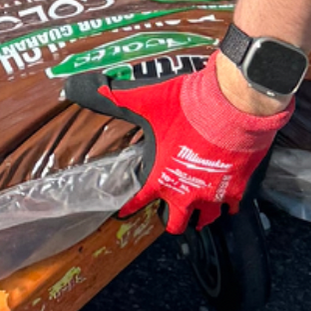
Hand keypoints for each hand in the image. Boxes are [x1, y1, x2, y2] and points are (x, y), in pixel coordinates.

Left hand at [73, 61, 293, 233]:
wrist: (232, 104)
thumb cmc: (187, 104)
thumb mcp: (143, 99)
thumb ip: (109, 97)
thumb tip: (72, 87)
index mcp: (160, 177)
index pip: (139, 202)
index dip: (129, 208)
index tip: (124, 213)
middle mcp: (186, 193)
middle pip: (177, 223)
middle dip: (172, 219)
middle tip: (170, 213)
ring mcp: (213, 194)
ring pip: (206, 219)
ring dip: (201, 216)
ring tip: (199, 213)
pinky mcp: (238, 188)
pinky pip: (233, 207)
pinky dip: (229, 204)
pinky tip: (228, 200)